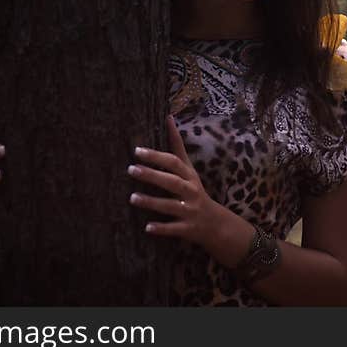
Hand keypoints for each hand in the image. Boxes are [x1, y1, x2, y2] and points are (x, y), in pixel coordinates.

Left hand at [127, 114, 221, 246]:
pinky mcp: (187, 229)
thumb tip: (168, 117)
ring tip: (132, 198)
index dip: (157, 156)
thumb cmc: (195, 191)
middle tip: (130, 169)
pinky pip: (173, 228)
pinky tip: (147, 227)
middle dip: (152, 175)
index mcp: (189, 176)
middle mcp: (191, 192)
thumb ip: (177, 146)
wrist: (215, 224)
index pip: (174, 163)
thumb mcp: (189, 169)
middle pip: (172, 182)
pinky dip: (161, 228)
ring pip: (170, 205)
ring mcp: (189, 210)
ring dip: (152, 202)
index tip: (137, 151)